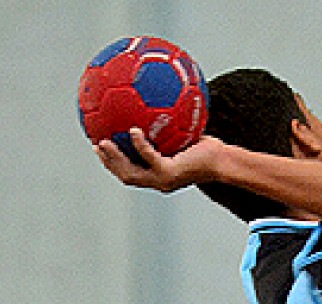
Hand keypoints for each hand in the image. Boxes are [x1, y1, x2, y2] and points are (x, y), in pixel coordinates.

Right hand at [94, 130, 220, 192]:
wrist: (224, 161)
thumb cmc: (208, 149)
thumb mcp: (185, 136)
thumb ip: (169, 127)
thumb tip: (160, 103)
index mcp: (159, 175)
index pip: (131, 172)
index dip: (114, 163)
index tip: (102, 148)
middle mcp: (159, 181)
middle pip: (125, 176)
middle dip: (109, 162)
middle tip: (96, 145)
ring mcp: (164, 180)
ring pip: (131, 172)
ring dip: (116, 158)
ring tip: (105, 142)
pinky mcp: (170, 173)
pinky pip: (149, 157)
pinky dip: (140, 145)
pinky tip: (133, 130)